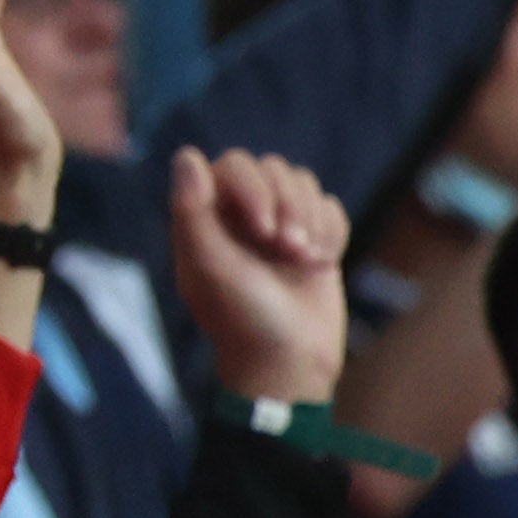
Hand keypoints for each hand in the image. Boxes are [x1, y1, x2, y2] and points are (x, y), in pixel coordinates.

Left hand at [166, 147, 351, 407]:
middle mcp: (240, 216)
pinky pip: (329, 206)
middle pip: (271, 167)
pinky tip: (321, 262)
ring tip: (304, 259)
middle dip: (287, 204)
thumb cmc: (243, 317)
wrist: (291, 362)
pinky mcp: (312, 238)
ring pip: (302, 182)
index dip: (250, 185)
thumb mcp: (210, 266)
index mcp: (207, 219)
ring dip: (309, 219)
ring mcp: (278, 225)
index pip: (230, 166)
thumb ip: (192, 211)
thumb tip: (187, 156)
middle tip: (286, 248)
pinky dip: (330, 231)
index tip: (260, 226)